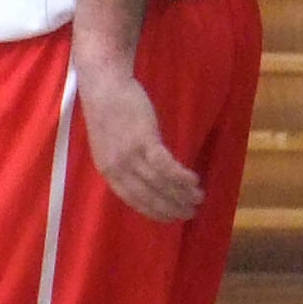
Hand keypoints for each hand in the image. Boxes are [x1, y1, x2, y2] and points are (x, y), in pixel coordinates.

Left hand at [74, 67, 202, 221]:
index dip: (154, 212)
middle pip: (148, 196)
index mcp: (107, 170)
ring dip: (182, 194)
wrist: (103, 85)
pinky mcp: (144, 140)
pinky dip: (181, 177)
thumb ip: (123, 161)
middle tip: (191, 213)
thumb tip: (143, 177)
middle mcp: (117, 168)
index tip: (172, 219)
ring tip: (199, 197)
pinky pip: (166, 166)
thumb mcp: (110, 143)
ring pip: (159, 184)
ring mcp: (130, 155)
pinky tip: (194, 180)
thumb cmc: (108, 110)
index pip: (133, 200)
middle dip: (171, 207)